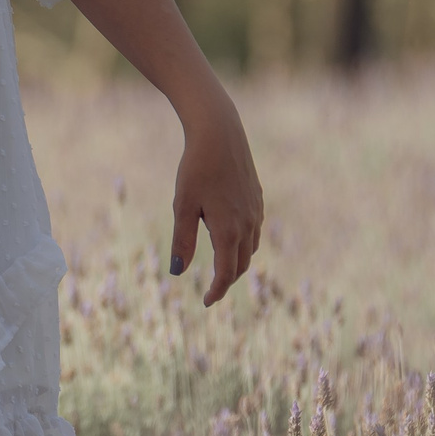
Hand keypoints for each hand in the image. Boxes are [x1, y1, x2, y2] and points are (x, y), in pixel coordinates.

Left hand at [169, 106, 263, 306]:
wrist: (220, 132)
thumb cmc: (196, 168)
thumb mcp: (183, 205)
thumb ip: (182, 241)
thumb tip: (177, 272)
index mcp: (229, 230)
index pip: (227, 274)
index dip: (216, 291)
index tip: (206, 302)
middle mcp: (248, 224)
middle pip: (241, 265)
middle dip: (228, 280)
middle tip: (211, 289)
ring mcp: (256, 210)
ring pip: (250, 248)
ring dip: (237, 261)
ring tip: (221, 266)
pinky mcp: (257, 197)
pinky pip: (254, 229)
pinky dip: (244, 242)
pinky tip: (231, 236)